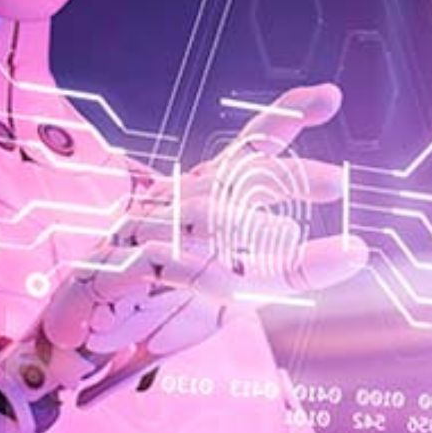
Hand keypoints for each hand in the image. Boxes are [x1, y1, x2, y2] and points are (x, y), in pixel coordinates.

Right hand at [0, 84, 366, 419]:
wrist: (75, 336)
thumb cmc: (159, 300)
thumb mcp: (240, 285)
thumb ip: (291, 268)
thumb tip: (356, 251)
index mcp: (205, 196)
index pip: (249, 147)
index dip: (286, 116)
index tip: (331, 96)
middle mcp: (177, 201)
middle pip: (237, 172)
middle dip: (288, 172)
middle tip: (337, 183)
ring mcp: (144, 229)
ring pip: (203, 211)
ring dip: (246, 222)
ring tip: (284, 234)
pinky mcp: (117, 266)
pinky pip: (166, 261)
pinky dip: (204, 274)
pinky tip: (236, 293)